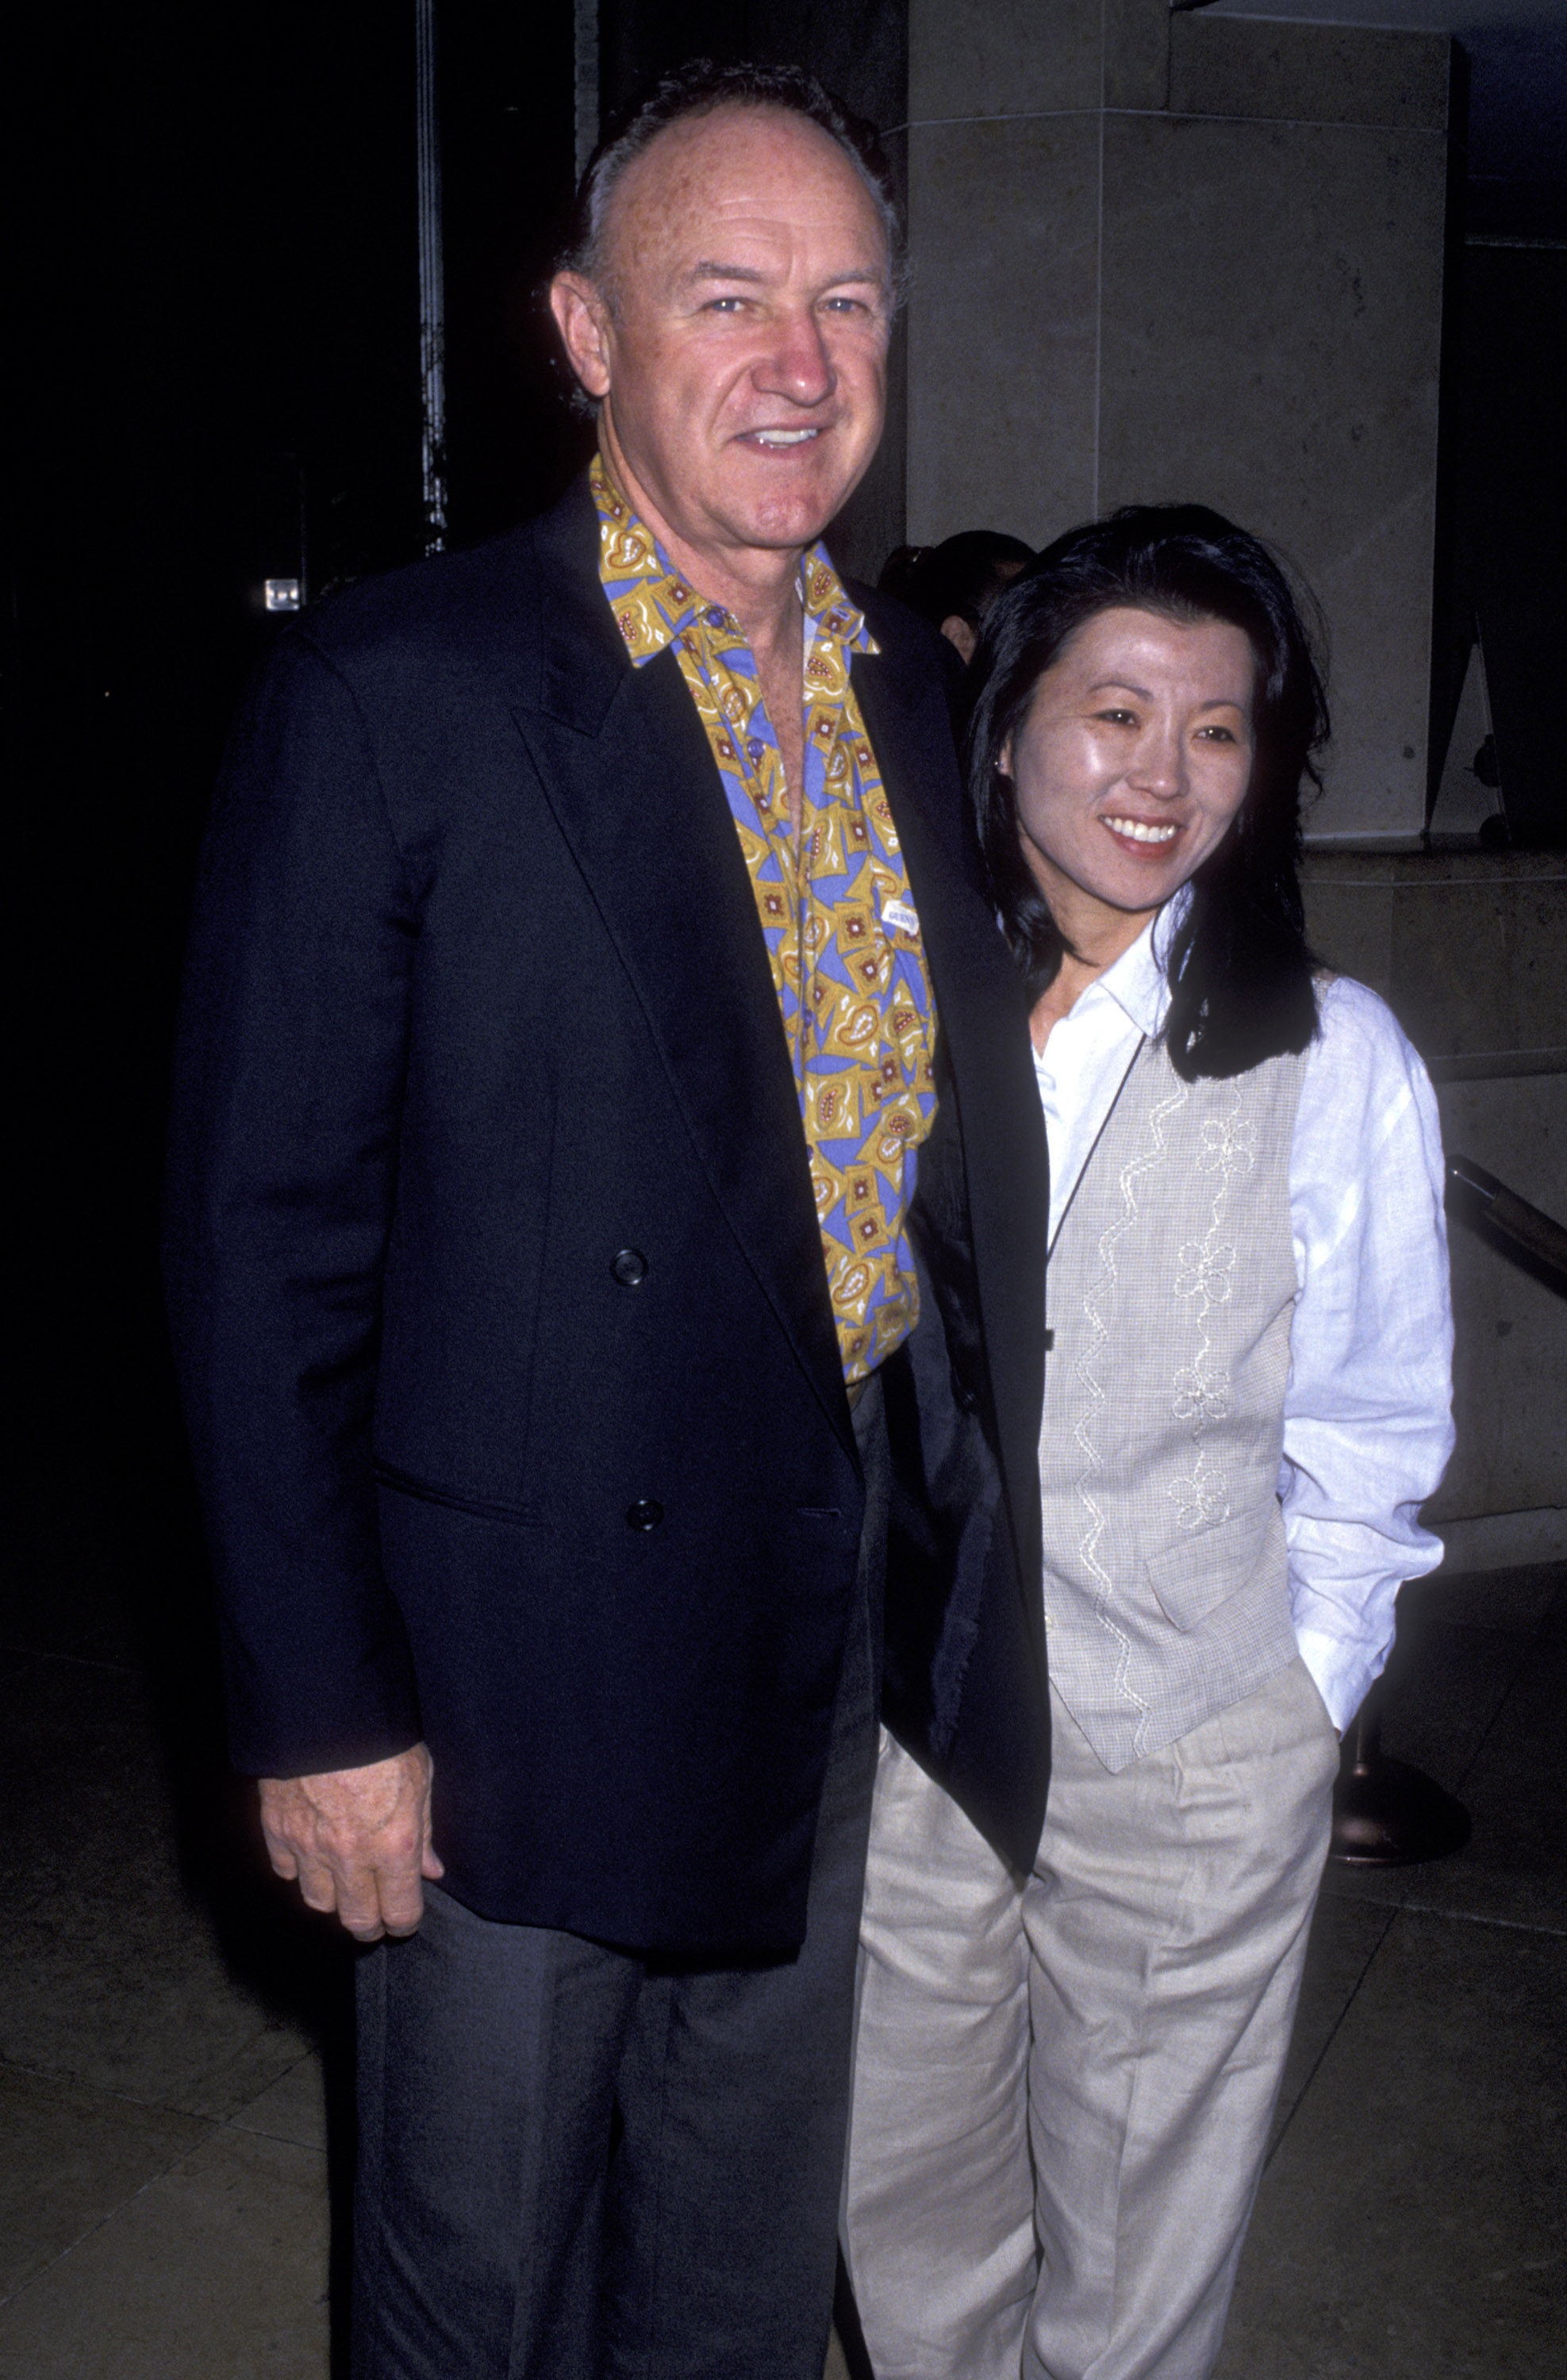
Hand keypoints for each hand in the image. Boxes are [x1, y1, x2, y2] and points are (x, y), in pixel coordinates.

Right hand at [259, 1744, 443, 1940]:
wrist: (326, 1709)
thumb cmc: (382, 1739)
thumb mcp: (420, 1778)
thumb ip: (424, 1832)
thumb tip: (431, 1869)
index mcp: (394, 1845)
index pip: (400, 1911)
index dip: (405, 1922)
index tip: (405, 1918)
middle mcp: (351, 1856)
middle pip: (357, 1919)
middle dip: (370, 1925)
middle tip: (374, 1918)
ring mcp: (310, 1846)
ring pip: (318, 1902)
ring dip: (333, 1899)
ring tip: (344, 1886)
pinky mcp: (278, 1830)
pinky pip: (286, 1870)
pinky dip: (298, 1869)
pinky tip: (311, 1856)